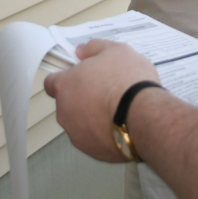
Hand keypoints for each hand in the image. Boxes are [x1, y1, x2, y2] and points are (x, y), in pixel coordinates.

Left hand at [44, 39, 160, 160]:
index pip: (52, 82)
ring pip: (80, 123)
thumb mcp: (115, 50)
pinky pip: (94, 139)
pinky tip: (121, 125)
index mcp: (65, 86)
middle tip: (106, 91)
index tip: (82, 77)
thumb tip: (82, 51)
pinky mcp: (91, 151)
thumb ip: (93, 48)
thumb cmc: (128, 82)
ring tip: (117, 109)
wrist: (145, 116)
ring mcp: (76, 134)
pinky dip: (103, 133)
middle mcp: (64, 112)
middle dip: (82, 98)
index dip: (67, 78)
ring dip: (92, 117)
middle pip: (67, 103)